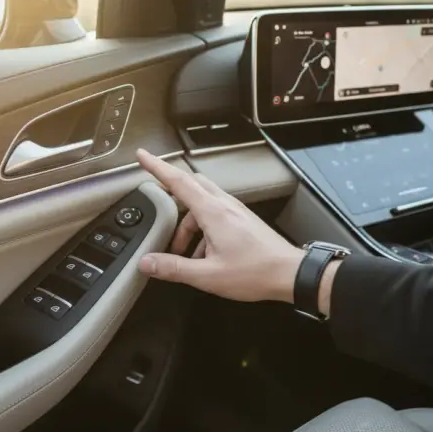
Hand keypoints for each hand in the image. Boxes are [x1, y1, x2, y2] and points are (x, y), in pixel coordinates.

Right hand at [136, 149, 304, 302]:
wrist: (290, 274)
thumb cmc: (254, 273)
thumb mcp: (208, 275)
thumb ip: (174, 268)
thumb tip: (146, 263)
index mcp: (213, 213)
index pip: (179, 182)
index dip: (158, 167)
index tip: (142, 156)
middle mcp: (224, 206)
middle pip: (191, 186)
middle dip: (171, 196)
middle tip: (157, 206)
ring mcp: (235, 211)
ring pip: (202, 204)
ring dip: (187, 223)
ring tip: (181, 253)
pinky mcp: (242, 220)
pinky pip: (214, 215)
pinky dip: (201, 229)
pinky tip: (201, 256)